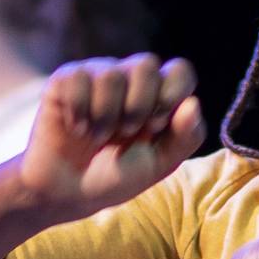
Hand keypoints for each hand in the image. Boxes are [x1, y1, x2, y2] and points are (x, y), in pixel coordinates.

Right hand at [18, 55, 205, 219]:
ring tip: (98, 137)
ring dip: (106, 115)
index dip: (172, 94)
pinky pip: (78, 79)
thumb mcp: (159, 164)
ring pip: (111, 74)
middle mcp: (129, 79)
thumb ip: (185, 138)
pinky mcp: (65, 80)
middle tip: (126, 132)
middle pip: (146, 65)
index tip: (157, 126)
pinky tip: (76, 128)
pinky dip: (79, 112)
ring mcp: (96, 75)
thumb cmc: (117, 176)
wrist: (68, 193)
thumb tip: (193, 103)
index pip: (180, 71)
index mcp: (158, 94)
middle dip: (138, 106)